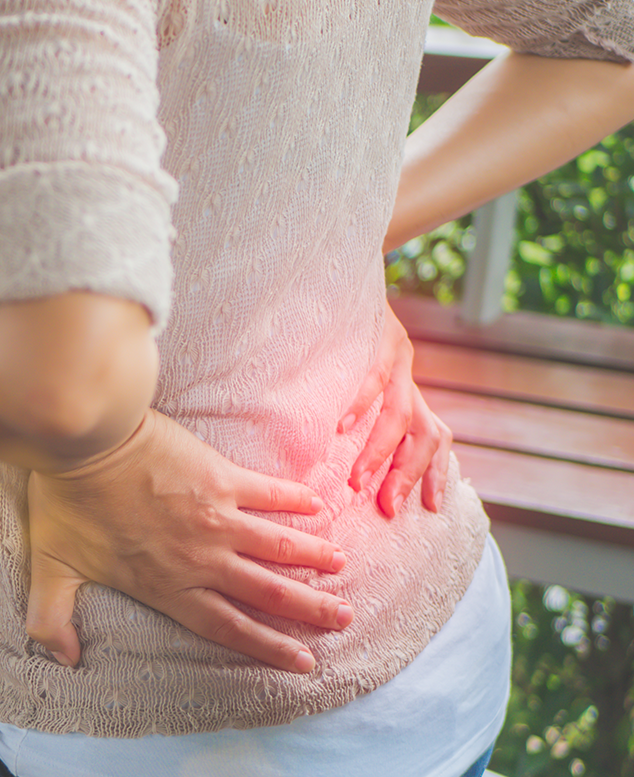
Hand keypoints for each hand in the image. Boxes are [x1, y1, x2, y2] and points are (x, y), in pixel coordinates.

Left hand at [25, 409, 351, 671]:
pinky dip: (293, 500)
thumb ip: (52, 620)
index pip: (227, 626)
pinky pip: (268, 493)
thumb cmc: (65, 503)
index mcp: (166, 585)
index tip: (302, 662)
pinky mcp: (220, 477)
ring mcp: (215, 517)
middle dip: (308, 609)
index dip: (267, 647)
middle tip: (342, 618)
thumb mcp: (51, 569)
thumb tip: (61, 661)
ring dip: (312, 556)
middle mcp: (200, 558)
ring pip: (277, 545)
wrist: (84, 444)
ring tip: (341, 565)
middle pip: (266, 591)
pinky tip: (316, 504)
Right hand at [340, 302, 451, 516]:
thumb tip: (338, 444)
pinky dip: (358, 404)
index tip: (432, 508)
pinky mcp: (380, 337)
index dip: (438, 472)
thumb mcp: (360, 368)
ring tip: (359, 480)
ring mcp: (397, 355)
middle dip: (408, 474)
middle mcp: (409, 375)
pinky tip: (341, 428)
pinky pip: (371, 377)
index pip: (436, 436)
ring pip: (399, 414)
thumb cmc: (344, 327)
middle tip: (386, 506)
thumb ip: (364, 401)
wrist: (346, 269)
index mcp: (409, 385)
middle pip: (426, 433)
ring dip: (380, 453)